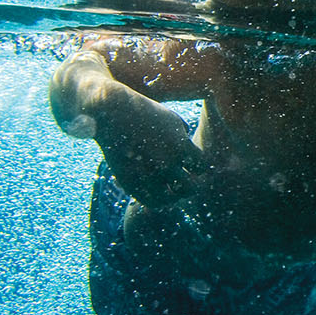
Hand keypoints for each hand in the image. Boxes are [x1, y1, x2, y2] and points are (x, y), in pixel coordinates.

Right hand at [93, 83, 207, 209]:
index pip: (201, 167)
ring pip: (171, 199)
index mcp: (180, 146)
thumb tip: (188, 146)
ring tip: (171, 189)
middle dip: (190, 185)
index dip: (198, 167)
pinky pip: (151, 202)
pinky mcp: (131, 182)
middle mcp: (166, 163)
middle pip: (190, 188)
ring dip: (174, 195)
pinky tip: (158, 191)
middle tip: (185, 181)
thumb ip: (183, 135)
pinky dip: (158, 200)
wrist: (114, 114)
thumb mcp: (171, 118)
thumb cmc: (145, 112)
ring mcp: (147, 175)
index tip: (191, 164)